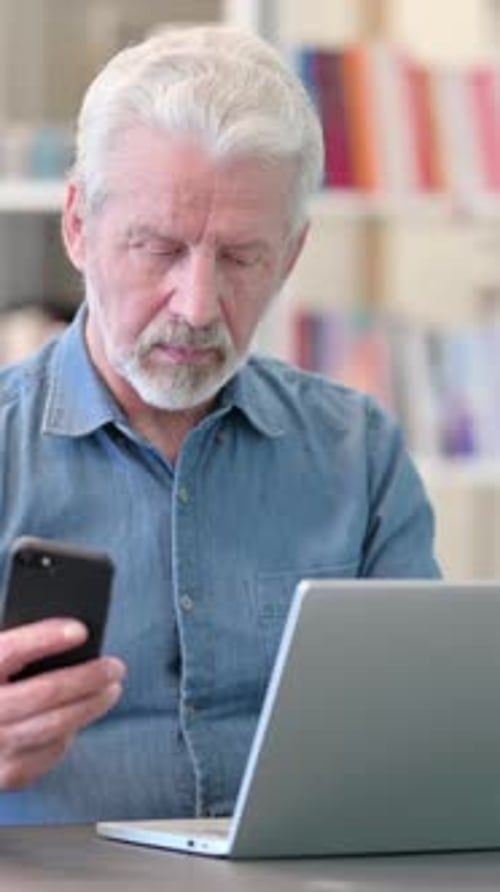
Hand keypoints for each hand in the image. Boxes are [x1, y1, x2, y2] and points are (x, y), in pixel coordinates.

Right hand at [0, 618, 125, 789]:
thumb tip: (76, 636)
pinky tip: (81, 715)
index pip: (9, 651)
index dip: (45, 638)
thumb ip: (23, 652)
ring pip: (56, 724)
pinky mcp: (8, 774)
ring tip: (111, 689)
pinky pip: (54, 749)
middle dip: (87, 677)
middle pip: (45, 692)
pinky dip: (72, 730)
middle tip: (115, 666)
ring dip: (92, 704)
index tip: (81, 631)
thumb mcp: (0, 665)